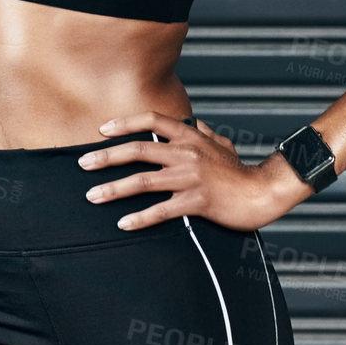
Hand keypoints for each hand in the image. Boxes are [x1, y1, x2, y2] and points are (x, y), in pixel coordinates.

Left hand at [78, 112, 308, 232]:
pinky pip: (162, 210)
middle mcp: (186, 153)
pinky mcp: (196, 202)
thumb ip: (205, 133)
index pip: (151, 120)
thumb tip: (196, 123)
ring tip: (93, 196)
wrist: (263, 192)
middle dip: (106, 157)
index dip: (124, 123)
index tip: (102, 131)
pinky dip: (140, 217)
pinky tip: (123, 223)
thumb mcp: (223, 145)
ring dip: (114, 189)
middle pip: (138, 150)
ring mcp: (190, 177)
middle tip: (82, 163)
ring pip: (143, 181)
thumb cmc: (240, 172)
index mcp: (190, 136)